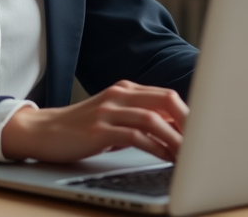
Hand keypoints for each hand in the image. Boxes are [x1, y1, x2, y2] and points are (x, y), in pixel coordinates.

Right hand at [0, 80, 187, 162]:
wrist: (42, 131)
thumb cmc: (82, 128)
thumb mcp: (113, 117)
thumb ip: (140, 118)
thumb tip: (175, 129)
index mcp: (125, 89)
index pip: (166, 95)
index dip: (188, 113)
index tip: (204, 131)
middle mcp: (119, 95)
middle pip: (165, 100)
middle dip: (188, 121)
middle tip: (204, 140)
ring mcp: (108, 110)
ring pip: (152, 118)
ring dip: (175, 137)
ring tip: (189, 154)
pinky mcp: (98, 130)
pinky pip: (134, 136)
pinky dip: (154, 146)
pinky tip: (164, 157)